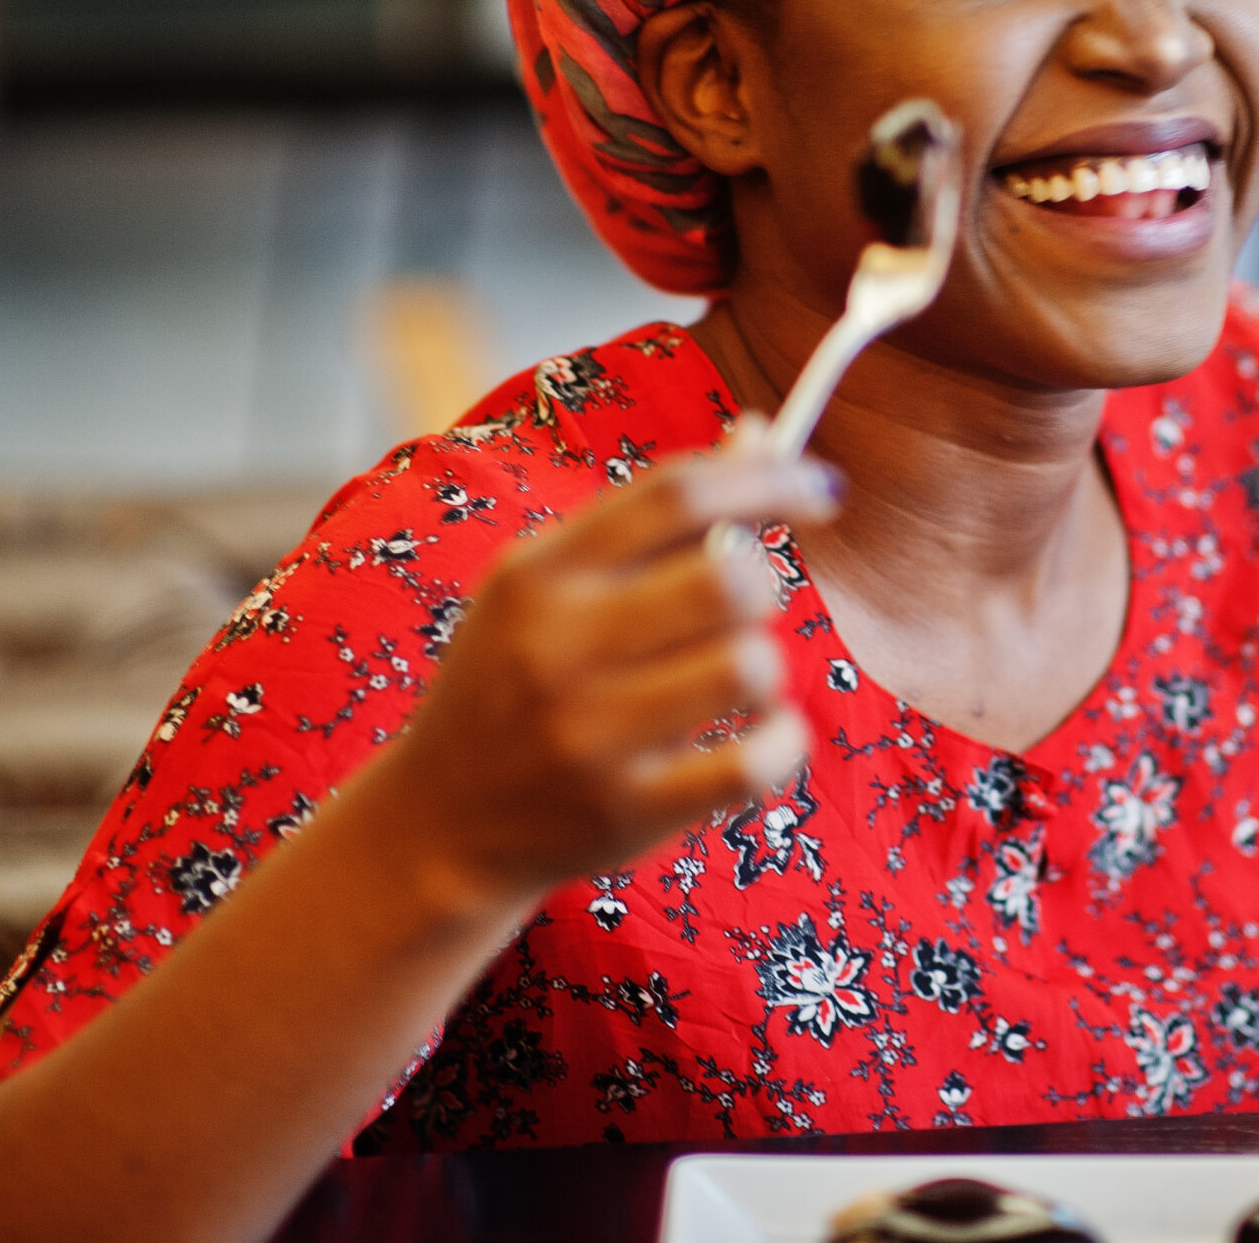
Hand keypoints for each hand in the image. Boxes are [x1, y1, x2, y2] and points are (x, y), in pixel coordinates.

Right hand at [367, 418, 838, 908]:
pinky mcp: (625, 811)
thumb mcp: (552, 585)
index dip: (768, 479)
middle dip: (763, 585)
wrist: (440, 822)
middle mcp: (559, 646)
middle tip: (744, 611)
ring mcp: (589, 734)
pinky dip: (782, 742)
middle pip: (726, 579)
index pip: (677, 494)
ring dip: (766, 668)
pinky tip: (763, 737)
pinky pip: (750, 764)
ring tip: (737, 681)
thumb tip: (760, 436)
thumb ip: (654, 518)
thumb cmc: (515, 681)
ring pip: (747, 667)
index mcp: (540, 573)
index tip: (818, 489)